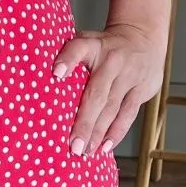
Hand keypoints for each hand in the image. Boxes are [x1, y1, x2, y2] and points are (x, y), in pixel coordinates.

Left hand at [52, 22, 166, 156]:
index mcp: (93, 46)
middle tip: (72, 144)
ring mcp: (129, 76)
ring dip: (98, 132)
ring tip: (85, 150)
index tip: (56, 73)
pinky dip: (116, 131)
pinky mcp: (142, 89)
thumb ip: (69, 57)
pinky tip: (104, 146)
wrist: (142, 36)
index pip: (78, 49)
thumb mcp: (87, 41)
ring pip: (112, 108)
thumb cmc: (105, 46)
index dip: (68, 60)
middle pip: (96, 94)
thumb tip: (42, 81)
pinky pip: (128, 113)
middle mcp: (111, 61)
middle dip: (84, 121)